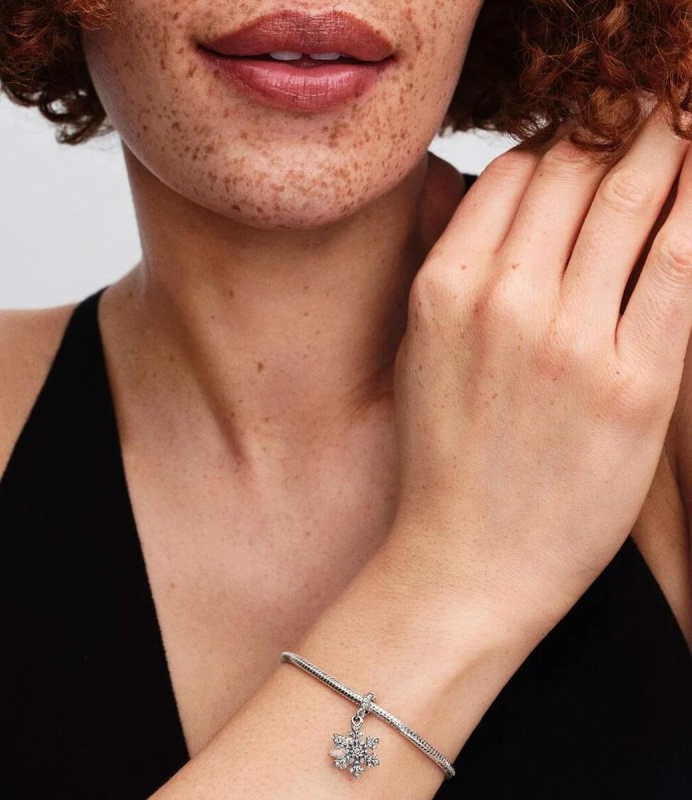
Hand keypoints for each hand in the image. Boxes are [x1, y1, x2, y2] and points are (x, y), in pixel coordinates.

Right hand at [389, 103, 691, 633]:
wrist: (466, 561)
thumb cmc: (442, 461)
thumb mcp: (421, 354)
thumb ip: (452, 271)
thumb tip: (494, 202)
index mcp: (443, 289)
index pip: (510, 172)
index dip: (553, 141)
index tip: (582, 134)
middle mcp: (503, 300)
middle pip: (572, 170)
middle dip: (613, 126)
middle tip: (641, 107)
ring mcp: (573, 339)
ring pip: (631, 200)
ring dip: (664, 147)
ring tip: (680, 120)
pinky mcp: (637, 383)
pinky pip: (680, 265)